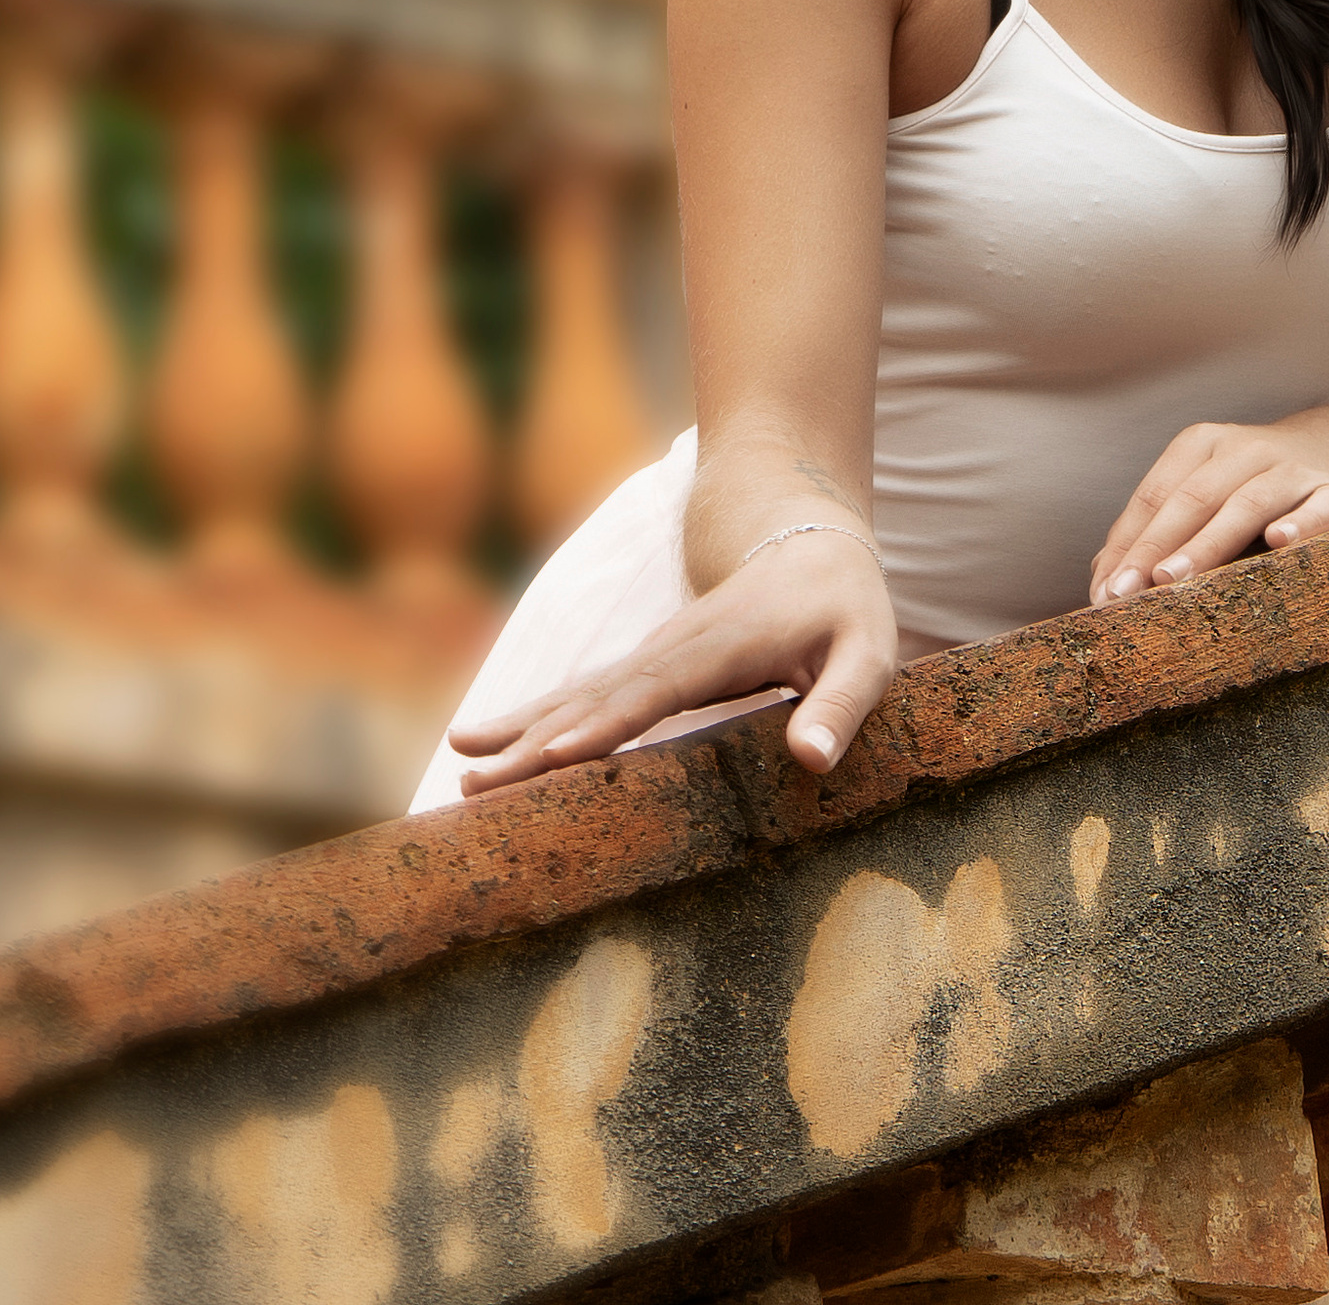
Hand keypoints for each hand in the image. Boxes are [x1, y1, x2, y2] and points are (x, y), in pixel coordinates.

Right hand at [450, 532, 896, 792]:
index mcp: (724, 648)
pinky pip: (580, 697)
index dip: (609, 722)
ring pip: (576, 695)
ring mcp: (652, 656)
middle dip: (534, 743)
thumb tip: (810, 760)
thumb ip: (840, 704)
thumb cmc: (845, 611)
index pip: (659, 689)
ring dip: (518, 733)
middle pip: (596, 698)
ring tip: (460, 768)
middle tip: (474, 783)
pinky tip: (483, 742)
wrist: (808, 543)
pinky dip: (531, 720)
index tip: (556, 752)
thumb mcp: (868, 654)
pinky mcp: (643, 669)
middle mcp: (674, 649)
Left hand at [1089, 418, 1328, 604]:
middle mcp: (1246, 450)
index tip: (1102, 591)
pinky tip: (1280, 544)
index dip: (1126, 543)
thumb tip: (1104, 574)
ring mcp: (1295, 470)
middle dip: (1153, 549)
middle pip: (1191, 499)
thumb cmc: (1267, 482)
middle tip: (1124, 594)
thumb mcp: (1213, 488)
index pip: (1155, 495)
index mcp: (1205, 445)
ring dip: (1207, 543)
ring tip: (1173, 579)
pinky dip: (1301, 525)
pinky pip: (1320, 510)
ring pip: (1246, 504)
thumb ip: (1163, 527)